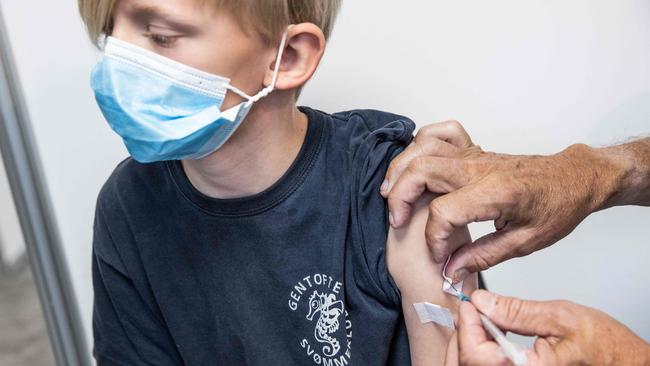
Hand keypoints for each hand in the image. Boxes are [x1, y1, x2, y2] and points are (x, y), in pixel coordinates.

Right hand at [381, 120, 631, 281]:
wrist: (573, 177)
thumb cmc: (557, 207)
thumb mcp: (526, 242)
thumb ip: (483, 256)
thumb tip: (450, 268)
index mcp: (496, 193)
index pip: (444, 212)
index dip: (433, 239)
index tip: (440, 256)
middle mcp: (479, 168)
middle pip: (421, 171)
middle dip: (399, 198)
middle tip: (398, 221)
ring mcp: (474, 155)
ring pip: (422, 149)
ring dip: (400, 171)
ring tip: (392, 195)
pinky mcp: (472, 150)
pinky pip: (437, 134)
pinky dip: (417, 145)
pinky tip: (413, 165)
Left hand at [456, 290, 649, 364]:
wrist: (627, 363)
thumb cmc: (605, 347)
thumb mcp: (560, 317)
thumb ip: (516, 310)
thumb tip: (483, 301)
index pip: (474, 354)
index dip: (467, 324)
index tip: (471, 303)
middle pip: (468, 363)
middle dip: (466, 333)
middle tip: (475, 310)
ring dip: (472, 343)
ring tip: (483, 320)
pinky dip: (483, 352)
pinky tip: (492, 335)